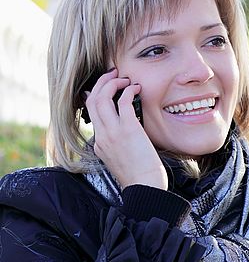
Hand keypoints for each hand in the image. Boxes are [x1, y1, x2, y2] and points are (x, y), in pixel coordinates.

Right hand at [84, 69, 167, 189]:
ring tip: (124, 79)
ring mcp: (113, 132)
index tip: (105, 87)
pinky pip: (122, 101)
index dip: (96, 94)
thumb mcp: (122, 159)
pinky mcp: (128, 129)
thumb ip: (119, 144)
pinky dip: (127, 91)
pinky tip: (135, 89)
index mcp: (100, 143)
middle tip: (113, 74)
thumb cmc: (140, 176)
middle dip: (101, 82)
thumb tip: (128, 129)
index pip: (91, 113)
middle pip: (92, 100)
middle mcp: (102, 136)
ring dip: (112, 83)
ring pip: (102, 98)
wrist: (145, 187)